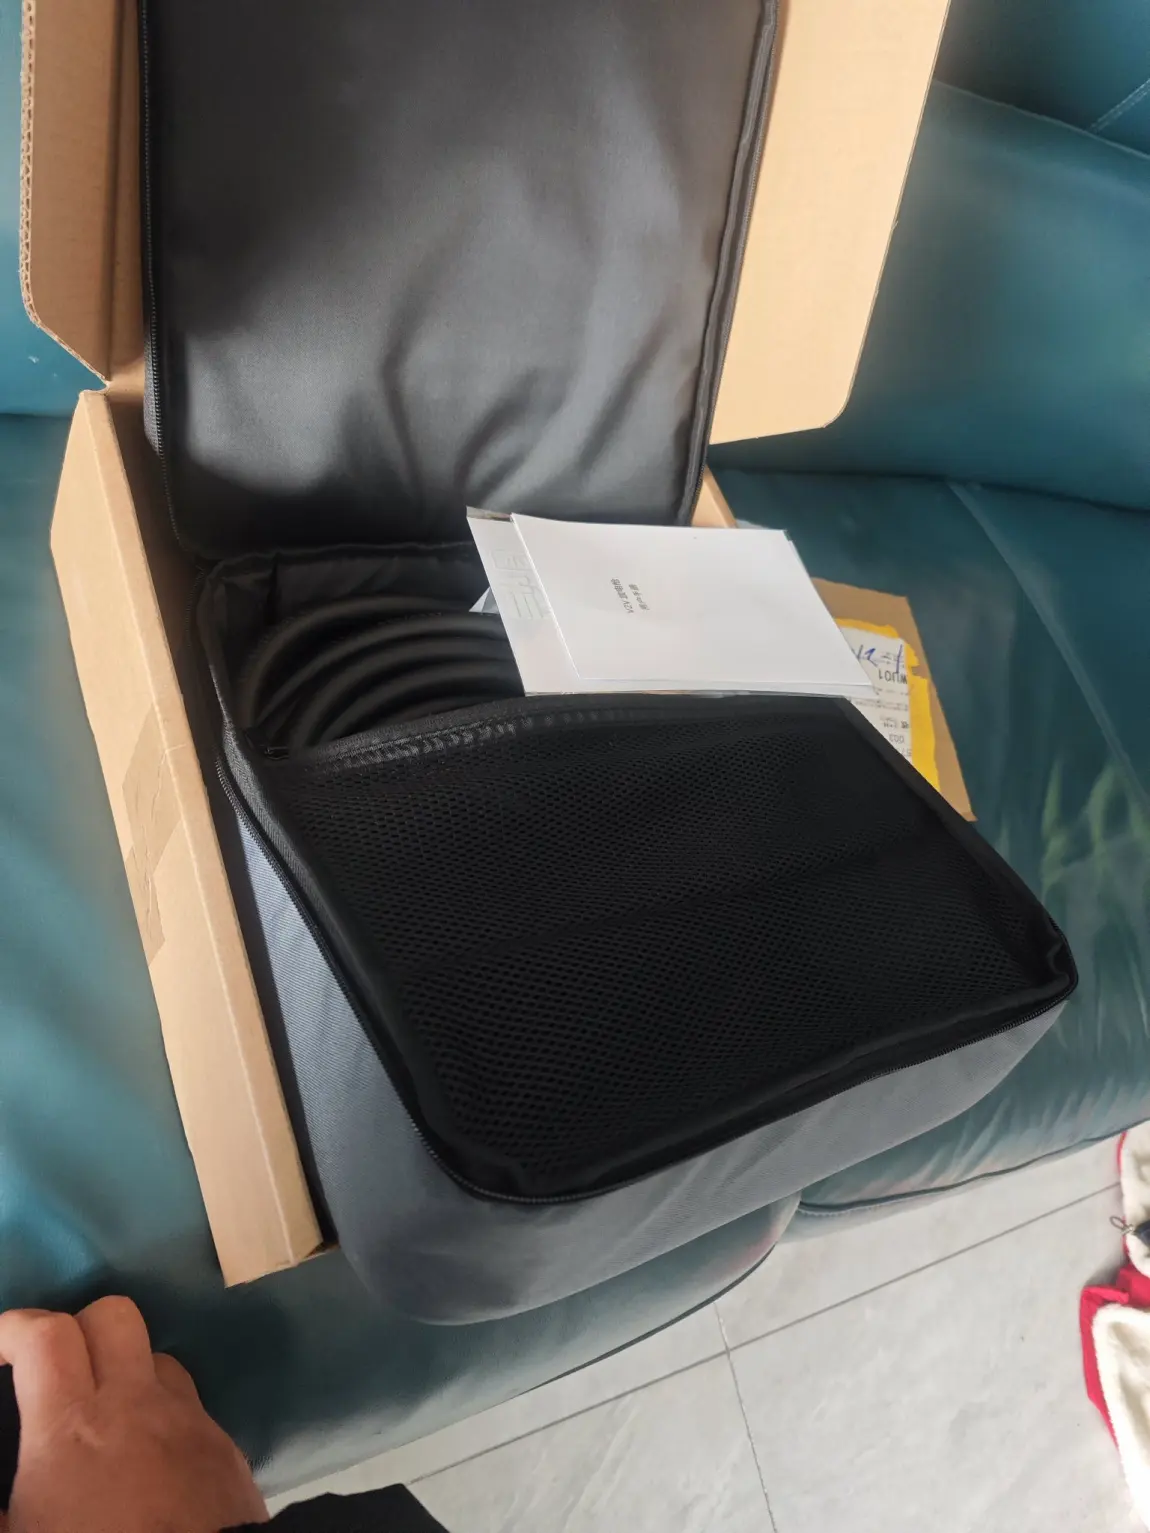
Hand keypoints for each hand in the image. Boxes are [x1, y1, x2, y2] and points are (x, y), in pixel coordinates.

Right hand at [0, 1297, 267, 1532]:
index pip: (46, 1335)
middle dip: (77, 1327)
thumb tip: (2, 1497)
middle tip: (54, 1370)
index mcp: (70, 1427)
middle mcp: (134, 1404)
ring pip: (156, 1357)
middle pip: (112, 1315)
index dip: (15, 1327)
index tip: (0, 1345)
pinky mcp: (224, 1445)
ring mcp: (187, 1419)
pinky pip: (189, 1405)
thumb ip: (2, 1509)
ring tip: (104, 1417)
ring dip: (126, 1372)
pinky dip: (161, 1415)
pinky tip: (147, 1459)